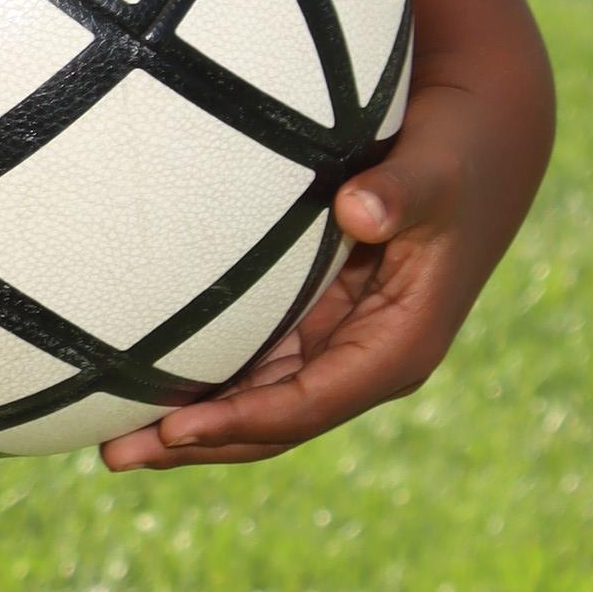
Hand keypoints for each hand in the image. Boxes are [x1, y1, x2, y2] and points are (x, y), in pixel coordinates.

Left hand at [95, 42, 548, 472]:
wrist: (483, 137)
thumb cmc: (457, 152)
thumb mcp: (435, 170)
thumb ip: (401, 192)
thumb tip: (358, 210)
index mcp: (400, 345)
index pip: (309, 404)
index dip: (240, 421)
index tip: (172, 429)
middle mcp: (369, 358)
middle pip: (272, 422)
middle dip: (196, 442)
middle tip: (112, 455)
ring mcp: (342, 342)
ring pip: (257, 400)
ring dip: (190, 423)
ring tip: (109, 441)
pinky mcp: (320, 317)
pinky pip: (255, 364)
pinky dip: (205, 381)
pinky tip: (141, 383)